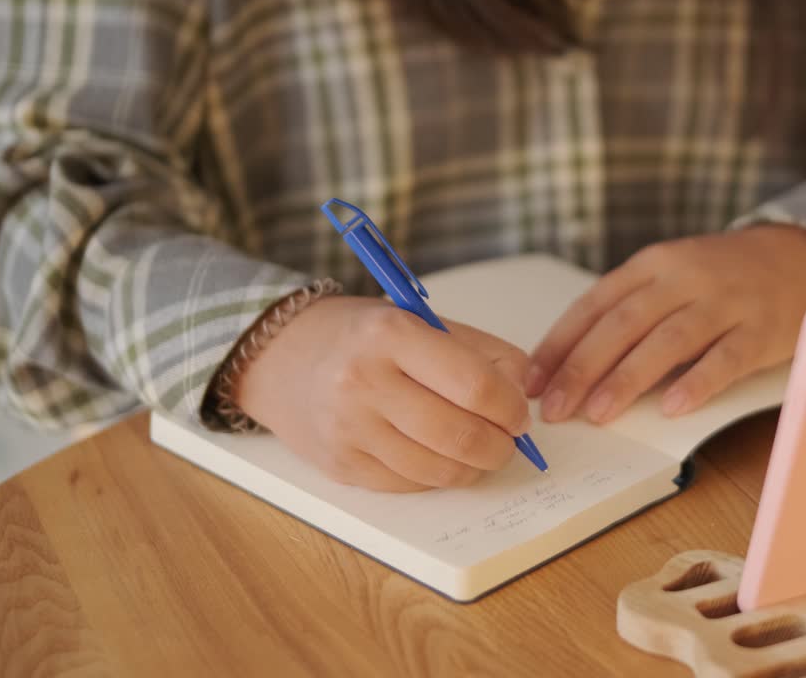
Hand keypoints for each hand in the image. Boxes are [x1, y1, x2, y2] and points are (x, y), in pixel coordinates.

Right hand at [232, 296, 531, 491]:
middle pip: (459, 435)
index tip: (518, 415)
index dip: (510, 408)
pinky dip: (438, 476)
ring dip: (474, 468)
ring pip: (438, 469)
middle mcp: (363, 381)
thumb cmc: (366, 338)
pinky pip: (410, 485)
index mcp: (391, 335)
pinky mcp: (341, 465)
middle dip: (499, 446)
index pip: (474, 385)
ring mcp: (348, 428)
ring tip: (480, 451)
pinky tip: (440, 457)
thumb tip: (521, 395)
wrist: (284, 358)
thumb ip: (480, 352)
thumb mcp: (422, 322)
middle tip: (507, 441)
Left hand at [526, 226, 805, 423]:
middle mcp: (684, 277)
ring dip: (628, 379)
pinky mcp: (761, 328)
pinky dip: (698, 383)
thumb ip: (629, 312)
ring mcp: (725, 301)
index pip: (595, 305)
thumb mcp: (671, 277)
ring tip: (598, 413)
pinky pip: (725, 358)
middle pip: (623, 324)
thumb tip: (572, 367)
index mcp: (653, 264)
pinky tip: (673, 408)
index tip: (534, 382)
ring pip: (668, 341)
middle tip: (556, 409)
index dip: (561, 344)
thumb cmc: (722, 278)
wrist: (801, 256)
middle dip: (583, 368)